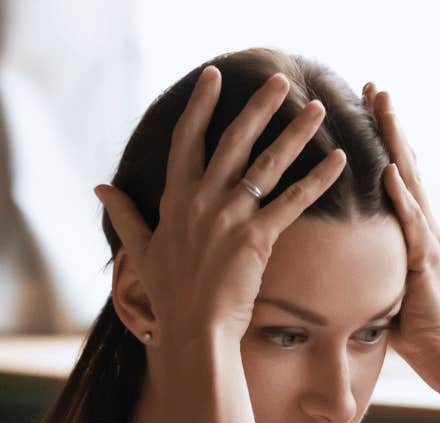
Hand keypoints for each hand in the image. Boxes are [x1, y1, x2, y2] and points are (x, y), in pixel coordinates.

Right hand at [95, 66, 346, 352]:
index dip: (201, 104)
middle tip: (281, 80)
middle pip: (234, 140)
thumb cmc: (169, 295)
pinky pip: (293, 201)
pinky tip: (339, 160)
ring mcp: (230, 217)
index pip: (188, 139)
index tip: (214, 75)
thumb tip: (100, 187)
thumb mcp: (139, 251)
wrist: (194, 331)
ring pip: (268, 164)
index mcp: (176, 199)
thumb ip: (124, 214)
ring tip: (317, 109)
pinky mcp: (258, 238)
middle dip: (259, 106)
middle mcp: (203, 200)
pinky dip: (317, 179)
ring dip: (295, 133)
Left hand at [363, 82, 439, 370]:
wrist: (436, 348)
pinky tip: (391, 171)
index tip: (365, 102)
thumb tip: (328, 244)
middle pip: (405, 161)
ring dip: (398, 143)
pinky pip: (412, 220)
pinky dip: (402, 195)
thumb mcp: (376, 275)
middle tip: (375, 86)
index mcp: (408, 224)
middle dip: (390, 123)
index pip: (394, 169)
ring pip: (411, 179)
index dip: (382, 136)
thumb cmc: (403, 318)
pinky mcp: (425, 258)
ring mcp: (427, 236)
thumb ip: (362, 252)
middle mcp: (422, 222)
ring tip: (385, 110)